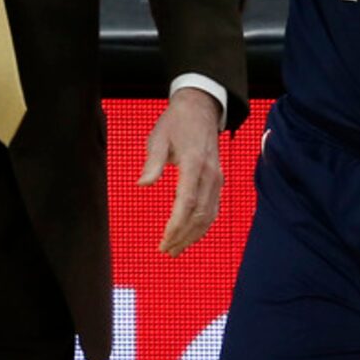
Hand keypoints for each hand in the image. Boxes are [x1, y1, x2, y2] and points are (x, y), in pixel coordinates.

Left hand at [138, 88, 222, 257]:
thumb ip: (152, 163)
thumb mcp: (158, 138)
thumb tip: (142, 184)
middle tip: (166, 250)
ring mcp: (216, 178)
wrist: (201, 108)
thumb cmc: (176, 123)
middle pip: (199, 214)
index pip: (186, 202)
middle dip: (183, 236)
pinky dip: (203, 225)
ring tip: (176, 249)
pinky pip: (213, 208)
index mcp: (193, 163)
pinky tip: (191, 235)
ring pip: (209, 215)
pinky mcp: (218, 180)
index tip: (163, 241)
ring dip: (193, 235)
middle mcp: (209, 173)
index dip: (176, 225)